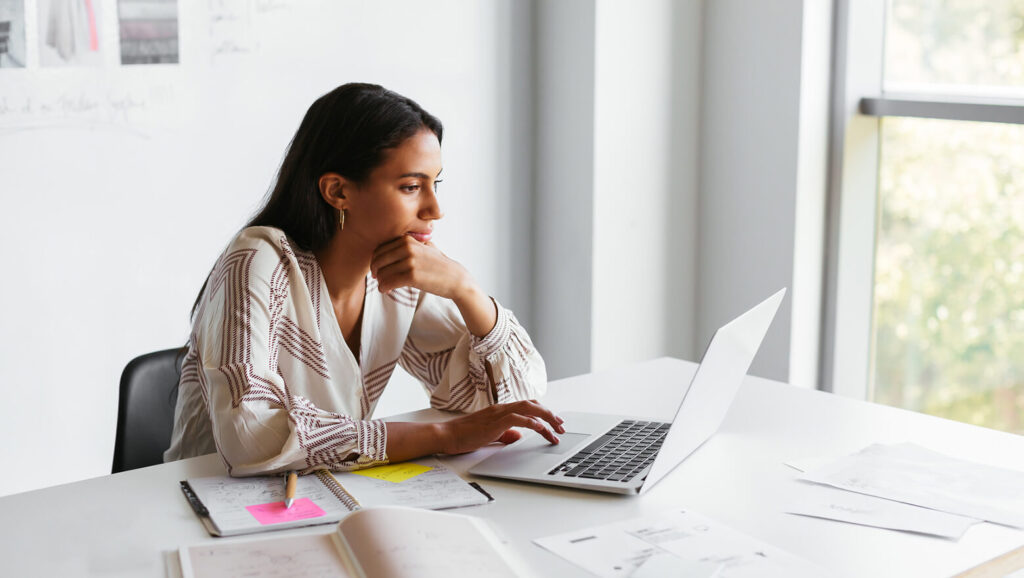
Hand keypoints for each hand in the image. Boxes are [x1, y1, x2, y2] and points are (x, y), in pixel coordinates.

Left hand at [370, 236, 471, 299]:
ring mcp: (410, 261)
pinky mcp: (412, 276)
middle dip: (375, 270)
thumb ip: (410, 243)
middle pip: (378, 259)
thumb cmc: (439, 264)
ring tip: (384, 286)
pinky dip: (383, 288)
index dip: (375, 260)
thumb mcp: (426, 246)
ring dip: (380, 281)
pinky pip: (389, 282)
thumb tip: (389, 247)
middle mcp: (408, 248)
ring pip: (382, 272)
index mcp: (408, 239)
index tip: (377, 268)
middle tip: (377, 278)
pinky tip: (386, 290)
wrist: (455, 278)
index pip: (380, 248)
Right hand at [438, 400, 566, 454]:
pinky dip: (532, 422)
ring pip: (528, 408)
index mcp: (501, 410)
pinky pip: (518, 418)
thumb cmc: (464, 436)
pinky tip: (541, 428)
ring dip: (546, 417)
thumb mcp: (490, 436)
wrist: (447, 435)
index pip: (527, 405)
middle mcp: (502, 408)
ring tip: (557, 428)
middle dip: (550, 414)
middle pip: (532, 404)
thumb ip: (504, 434)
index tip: (555, 422)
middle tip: (562, 426)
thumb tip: (517, 437)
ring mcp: (498, 413)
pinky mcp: (495, 421)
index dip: (543, 412)